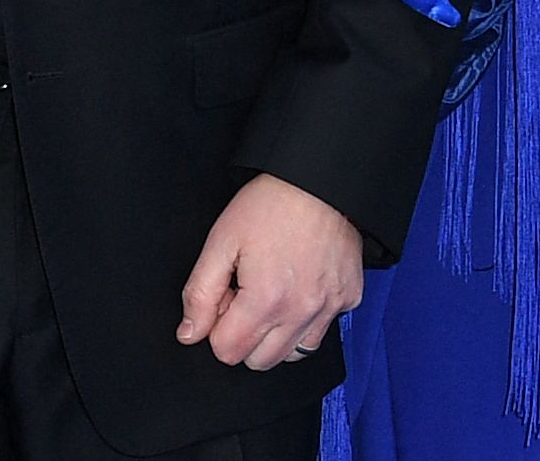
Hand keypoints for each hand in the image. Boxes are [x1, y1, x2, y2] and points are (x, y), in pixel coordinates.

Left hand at [176, 174, 362, 369]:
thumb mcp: (221, 241)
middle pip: (259, 361)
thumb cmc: (269, 204)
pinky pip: (322, 329)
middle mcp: (301, 312)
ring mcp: (330, 307)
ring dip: (277, 335)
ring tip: (274, 295)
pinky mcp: (350, 297)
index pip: (227, 352)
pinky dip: (308, 318)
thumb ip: (200, 294)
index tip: (226, 295)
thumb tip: (189, 335)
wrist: (320, 178)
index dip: (217, 326)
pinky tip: (302, 285)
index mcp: (266, 300)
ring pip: (293, 354)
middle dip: (244, 336)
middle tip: (247, 293)